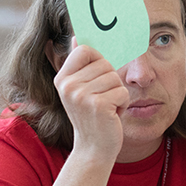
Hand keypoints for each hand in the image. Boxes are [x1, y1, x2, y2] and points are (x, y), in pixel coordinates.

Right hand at [54, 40, 128, 160]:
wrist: (93, 148)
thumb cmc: (90, 116)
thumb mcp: (80, 89)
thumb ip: (79, 64)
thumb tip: (77, 37)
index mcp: (62, 78)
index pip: (85, 49)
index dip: (98, 59)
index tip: (97, 76)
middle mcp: (68, 86)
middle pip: (105, 63)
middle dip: (110, 81)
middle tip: (101, 99)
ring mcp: (81, 96)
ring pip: (115, 78)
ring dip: (117, 93)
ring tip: (106, 108)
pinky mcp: (98, 106)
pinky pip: (122, 92)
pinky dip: (123, 104)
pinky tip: (112, 115)